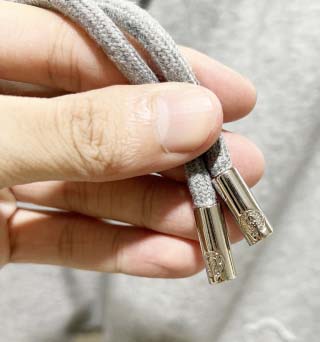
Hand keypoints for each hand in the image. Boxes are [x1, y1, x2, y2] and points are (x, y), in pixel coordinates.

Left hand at [0, 1, 263, 277]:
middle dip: (178, 158)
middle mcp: (2, 117)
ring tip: (219, 229)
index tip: (235, 99)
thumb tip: (189, 118)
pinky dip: (122, 252)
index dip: (168, 73)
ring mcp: (2, 177)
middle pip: (106, 128)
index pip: (90, 50)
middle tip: (240, 175)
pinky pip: (68, 239)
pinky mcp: (2, 235)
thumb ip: (83, 130)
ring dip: (162, 215)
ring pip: (95, 192)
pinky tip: (174, 258)